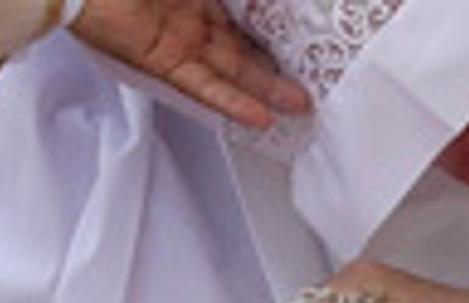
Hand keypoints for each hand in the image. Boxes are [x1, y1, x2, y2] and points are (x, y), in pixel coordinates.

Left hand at [70, 0, 313, 130]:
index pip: (242, 19)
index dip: (271, 33)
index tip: (299, 44)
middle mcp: (190, 19)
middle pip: (241, 50)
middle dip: (276, 69)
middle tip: (307, 86)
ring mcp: (178, 42)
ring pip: (230, 71)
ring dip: (266, 91)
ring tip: (299, 107)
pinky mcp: (162, 61)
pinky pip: (203, 85)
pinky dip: (231, 101)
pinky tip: (258, 117)